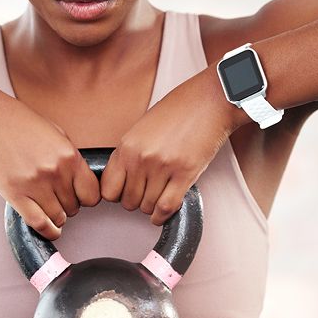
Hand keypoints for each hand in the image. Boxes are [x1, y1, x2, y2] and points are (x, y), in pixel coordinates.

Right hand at [0, 94, 100, 240]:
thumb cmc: (18, 122)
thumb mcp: (56, 133)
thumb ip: (70, 157)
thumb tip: (79, 180)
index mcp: (69, 155)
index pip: (91, 193)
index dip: (86, 197)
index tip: (78, 196)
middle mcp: (55, 171)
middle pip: (75, 206)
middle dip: (68, 205)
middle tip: (57, 197)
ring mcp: (35, 184)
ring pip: (58, 217)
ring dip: (56, 216)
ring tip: (48, 206)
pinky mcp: (15, 194)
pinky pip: (39, 223)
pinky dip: (47, 230)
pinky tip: (48, 228)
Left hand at [100, 69, 236, 225]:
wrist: (209, 100)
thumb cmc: (178, 110)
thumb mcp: (142, 129)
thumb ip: (130, 154)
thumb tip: (123, 178)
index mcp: (127, 146)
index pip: (108, 189)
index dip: (117, 194)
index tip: (125, 192)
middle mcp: (141, 158)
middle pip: (128, 202)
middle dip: (136, 201)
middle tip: (146, 192)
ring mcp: (163, 167)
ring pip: (147, 207)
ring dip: (151, 207)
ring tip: (158, 195)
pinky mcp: (185, 174)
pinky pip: (166, 207)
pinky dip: (162, 216)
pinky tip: (162, 212)